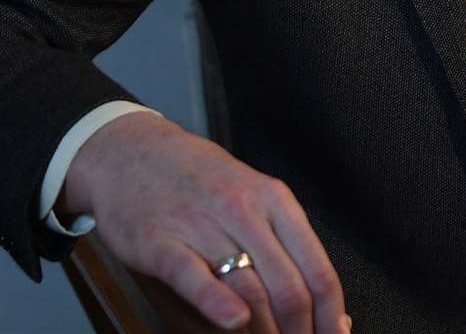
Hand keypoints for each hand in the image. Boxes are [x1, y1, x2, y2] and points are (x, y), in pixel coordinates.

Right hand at [62, 112, 347, 332]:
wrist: (133, 151)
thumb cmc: (199, 179)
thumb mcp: (252, 196)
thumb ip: (281, 242)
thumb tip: (321, 298)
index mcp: (275, 201)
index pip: (317, 267)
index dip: (330, 313)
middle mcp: (245, 211)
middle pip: (288, 285)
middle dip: (300, 330)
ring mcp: (202, 225)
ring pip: (248, 287)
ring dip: (267, 331)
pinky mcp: (160, 241)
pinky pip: (194, 275)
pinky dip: (217, 302)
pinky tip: (234, 322)